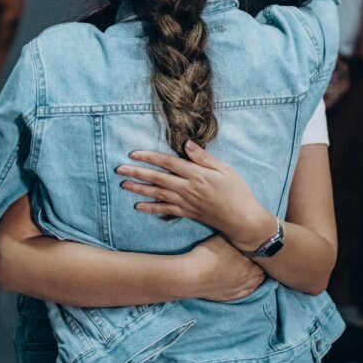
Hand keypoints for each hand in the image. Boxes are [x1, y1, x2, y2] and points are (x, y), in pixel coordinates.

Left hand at [116, 141, 275, 251]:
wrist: (242, 218)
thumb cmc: (237, 191)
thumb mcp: (225, 169)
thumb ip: (204, 157)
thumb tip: (186, 144)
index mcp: (196, 174)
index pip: (168, 163)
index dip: (150, 157)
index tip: (134, 153)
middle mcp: (188, 188)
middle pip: (157, 178)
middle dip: (137, 173)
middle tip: (120, 169)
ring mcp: (186, 202)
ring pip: (157, 194)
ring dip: (139, 189)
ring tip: (123, 184)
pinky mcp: (187, 213)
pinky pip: (165, 211)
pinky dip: (151, 208)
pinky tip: (138, 206)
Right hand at [187, 235, 264, 300]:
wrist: (193, 275)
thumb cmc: (206, 255)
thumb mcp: (221, 238)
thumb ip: (232, 236)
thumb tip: (238, 231)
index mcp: (247, 262)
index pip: (261, 259)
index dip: (260, 254)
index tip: (257, 250)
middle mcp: (246, 276)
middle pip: (260, 273)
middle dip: (260, 266)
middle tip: (257, 261)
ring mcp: (238, 288)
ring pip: (255, 284)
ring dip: (257, 278)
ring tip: (256, 273)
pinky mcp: (230, 296)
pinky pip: (247, 293)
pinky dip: (251, 288)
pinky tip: (250, 285)